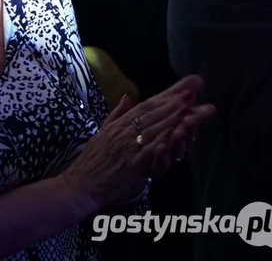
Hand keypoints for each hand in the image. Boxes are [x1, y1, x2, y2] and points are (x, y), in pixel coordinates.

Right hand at [61, 75, 214, 212]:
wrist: (78, 184)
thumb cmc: (90, 162)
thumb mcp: (102, 132)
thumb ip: (116, 115)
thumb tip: (127, 96)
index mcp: (118, 124)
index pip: (145, 106)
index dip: (166, 95)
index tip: (186, 87)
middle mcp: (122, 132)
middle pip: (152, 114)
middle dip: (174, 101)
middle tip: (193, 90)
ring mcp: (126, 148)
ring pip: (152, 130)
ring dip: (173, 118)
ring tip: (191, 107)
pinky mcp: (129, 166)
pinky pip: (147, 153)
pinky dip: (160, 143)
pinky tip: (173, 136)